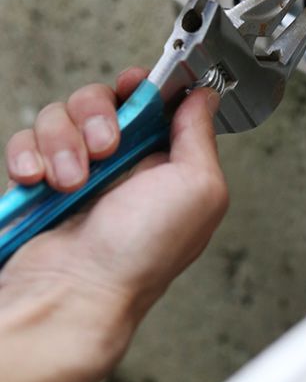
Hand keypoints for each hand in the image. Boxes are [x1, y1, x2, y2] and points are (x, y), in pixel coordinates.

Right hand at [0, 71, 227, 381]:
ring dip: (62, 142)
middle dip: (97, 114)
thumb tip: (203, 98)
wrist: (75, 296)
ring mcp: (77, 170)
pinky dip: (29, 155)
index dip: (142, 87)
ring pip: (60, 116)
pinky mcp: (38, 181)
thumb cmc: (138, 257)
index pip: (152, 102)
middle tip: (105, 145)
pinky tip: (40, 180)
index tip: (135, 85)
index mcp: (163, 162)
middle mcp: (121, 164)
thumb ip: (201, 136)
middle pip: (101, 99)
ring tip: (72, 180)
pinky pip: (26, 141)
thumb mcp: (199, 190)